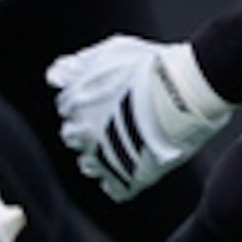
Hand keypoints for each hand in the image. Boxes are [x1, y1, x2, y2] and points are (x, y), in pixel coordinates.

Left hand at [50, 35, 231, 200]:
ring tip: (122, 147)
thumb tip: (56, 75)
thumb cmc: (152, 67)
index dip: (84, 104)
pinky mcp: (128, 177)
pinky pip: (113, 190)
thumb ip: (79, 64)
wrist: (185, 90)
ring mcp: (104, 156)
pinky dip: (119, 182)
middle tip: (111, 124)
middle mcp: (83, 131)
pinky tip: (131, 169)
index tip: (102, 102)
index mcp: (76, 100)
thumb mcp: (110, 51)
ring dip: (99, 158)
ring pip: (88, 165)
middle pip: (72, 136)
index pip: (66, 106)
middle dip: (87, 130)